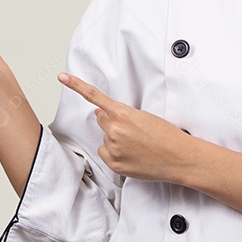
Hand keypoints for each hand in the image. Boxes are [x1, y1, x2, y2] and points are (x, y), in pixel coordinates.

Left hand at [58, 71, 189, 183]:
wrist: (179, 158)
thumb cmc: (166, 136)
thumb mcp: (144, 116)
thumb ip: (119, 114)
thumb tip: (99, 114)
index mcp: (123, 114)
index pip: (95, 97)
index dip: (76, 85)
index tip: (62, 77)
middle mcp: (114, 130)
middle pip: (102, 121)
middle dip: (113, 123)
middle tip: (134, 131)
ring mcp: (113, 148)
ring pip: (105, 139)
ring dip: (117, 140)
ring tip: (138, 145)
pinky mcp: (114, 164)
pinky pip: (106, 153)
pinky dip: (115, 154)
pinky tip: (132, 155)